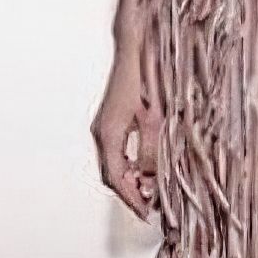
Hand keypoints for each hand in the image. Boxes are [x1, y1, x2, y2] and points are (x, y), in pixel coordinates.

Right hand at [91, 0, 162, 222]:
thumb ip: (151, 150)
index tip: (146, 213)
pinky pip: (116, 148)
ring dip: (131, 177)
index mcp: (109, 133)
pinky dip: (129, 162)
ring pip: (113, 162)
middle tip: (152, 204)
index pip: (115, 178)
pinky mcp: (111, 117)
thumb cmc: (147, 74)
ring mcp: (104, 124)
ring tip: (153, 188)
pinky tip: (146, 164)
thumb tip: (149, 179)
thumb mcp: (155, 117)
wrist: (135, 44)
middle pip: (112, 173)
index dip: (131, 199)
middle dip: (131, 192)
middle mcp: (102, 131)